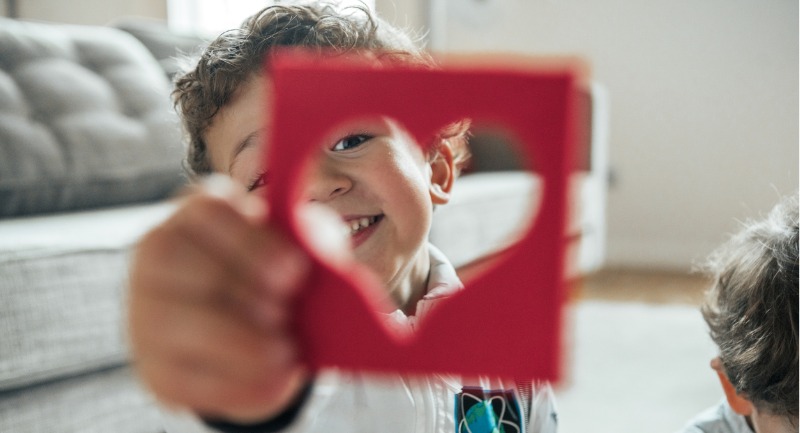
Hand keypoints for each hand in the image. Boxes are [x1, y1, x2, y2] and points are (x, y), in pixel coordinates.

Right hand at [128, 175, 310, 422]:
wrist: (250, 334)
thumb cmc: (274, 277)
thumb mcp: (298, 249)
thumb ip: (310, 242)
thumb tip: (324, 259)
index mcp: (197, 214)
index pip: (209, 212)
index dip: (253, 243)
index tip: (296, 271)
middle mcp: (159, 256)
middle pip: (188, 265)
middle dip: (245, 293)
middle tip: (286, 314)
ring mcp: (146, 313)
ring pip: (182, 324)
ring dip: (241, 342)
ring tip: (285, 353)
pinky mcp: (155, 368)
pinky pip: (186, 377)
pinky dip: (236, 383)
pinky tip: (274, 380)